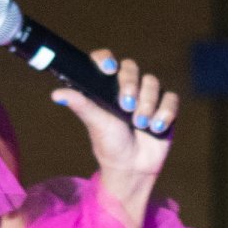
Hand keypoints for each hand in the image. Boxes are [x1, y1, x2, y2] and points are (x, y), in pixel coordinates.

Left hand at [54, 45, 178, 227]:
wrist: (132, 167)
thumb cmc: (109, 144)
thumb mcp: (95, 123)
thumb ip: (81, 105)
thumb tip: (56, 94)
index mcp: (106, 86)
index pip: (106, 61)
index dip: (107, 59)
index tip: (109, 69)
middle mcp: (127, 86)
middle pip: (131, 68)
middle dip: (130, 85)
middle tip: (126, 107)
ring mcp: (148, 95)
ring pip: (153, 82)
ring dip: (147, 104)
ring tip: (140, 124)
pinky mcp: (166, 106)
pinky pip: (171, 98)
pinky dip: (165, 112)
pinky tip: (156, 127)